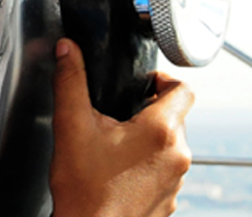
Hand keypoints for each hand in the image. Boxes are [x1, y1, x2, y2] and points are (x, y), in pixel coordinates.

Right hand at [49, 38, 194, 216]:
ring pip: (170, 146)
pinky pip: (164, 173)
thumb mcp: (71, 128)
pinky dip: (147, 168)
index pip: (183, 88)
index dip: (162, 79)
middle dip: (148, 112)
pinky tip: (119, 174)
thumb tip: (68, 51)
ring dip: (149, 142)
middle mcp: (177, 154)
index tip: (142, 84)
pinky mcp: (170, 200)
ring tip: (115, 149)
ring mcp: (176, 180)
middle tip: (117, 118)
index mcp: (160, 130)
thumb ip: (70, 82)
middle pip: (174, 117)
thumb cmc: (84, 190)